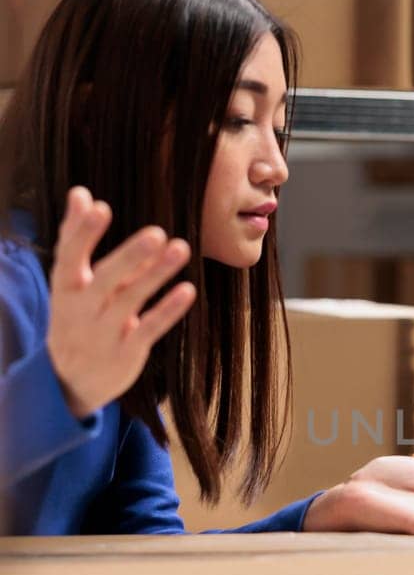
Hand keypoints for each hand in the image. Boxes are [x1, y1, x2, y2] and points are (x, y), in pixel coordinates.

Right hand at [46, 187, 195, 418]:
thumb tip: (80, 193)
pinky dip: (168, 310)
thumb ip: (76, 238)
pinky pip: (149, 328)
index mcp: (65, 287)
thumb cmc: (75, 316)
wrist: (70, 381)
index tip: (100, 207)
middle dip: (130, 257)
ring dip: (156, 275)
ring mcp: (103, 333)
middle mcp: (81, 310)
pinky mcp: (126, 352)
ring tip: (181, 248)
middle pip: (105, 280)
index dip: (83, 234)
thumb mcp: (69, 281)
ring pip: (131, 301)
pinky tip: (188, 290)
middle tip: (157, 232)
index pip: (69, 256)